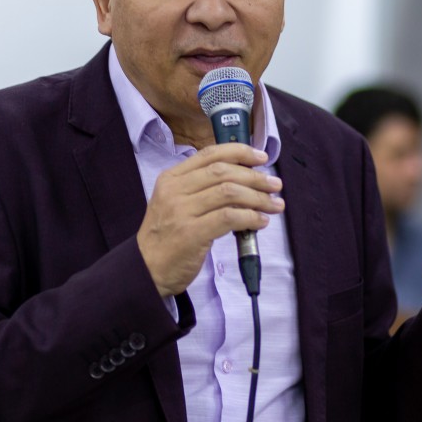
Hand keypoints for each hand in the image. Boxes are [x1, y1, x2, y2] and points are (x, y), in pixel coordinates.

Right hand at [138, 143, 284, 296]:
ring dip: (258, 197)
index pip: (209, 155)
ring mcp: (181, 211)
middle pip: (223, 172)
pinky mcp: (191, 233)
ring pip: (229, 192)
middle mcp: (174, 190)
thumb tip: (243, 181)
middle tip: (275, 185)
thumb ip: (200, 189)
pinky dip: (250, 217)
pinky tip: (260, 222)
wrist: (146, 269)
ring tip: (274, 204)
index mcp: (170, 178)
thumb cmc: (166, 238)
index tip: (261, 157)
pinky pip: (229, 218)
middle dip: (255, 177)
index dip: (239, 152)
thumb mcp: (174, 203)